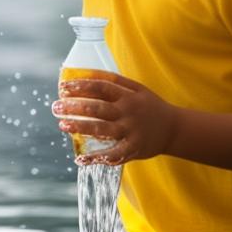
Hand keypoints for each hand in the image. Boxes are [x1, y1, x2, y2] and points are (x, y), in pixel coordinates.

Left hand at [52, 70, 179, 165]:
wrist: (175, 129)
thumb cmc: (149, 106)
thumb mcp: (137, 88)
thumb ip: (114, 80)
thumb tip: (86, 72)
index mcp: (127, 96)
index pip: (100, 88)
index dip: (80, 87)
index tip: (62, 88)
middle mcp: (128, 113)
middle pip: (97, 109)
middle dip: (74, 107)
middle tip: (55, 107)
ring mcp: (131, 132)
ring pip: (102, 130)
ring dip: (80, 127)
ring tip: (62, 125)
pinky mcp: (134, 149)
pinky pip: (113, 155)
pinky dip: (97, 158)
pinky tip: (81, 159)